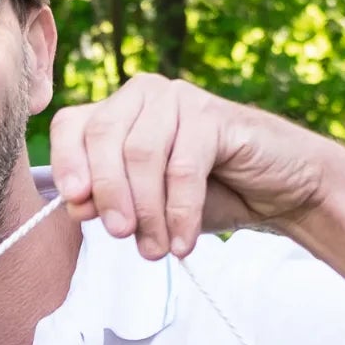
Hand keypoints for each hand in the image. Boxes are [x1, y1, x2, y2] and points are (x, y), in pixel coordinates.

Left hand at [48, 75, 334, 259]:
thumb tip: (75, 205)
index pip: (71, 125)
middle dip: (108, 194)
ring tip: (156, 249)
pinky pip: (183, 168)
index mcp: (117, 111)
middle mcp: (143, 95)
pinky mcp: (214, 115)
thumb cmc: (206, 196)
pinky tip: (183, 243)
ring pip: (141, 155)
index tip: (74, 204)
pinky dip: (180, 212)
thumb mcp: (146, 206)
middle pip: (103, 138)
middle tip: (121, 236)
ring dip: (147, 211)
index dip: (67, 163)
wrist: (277, 192)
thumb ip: (108, 203)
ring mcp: (179, 99)